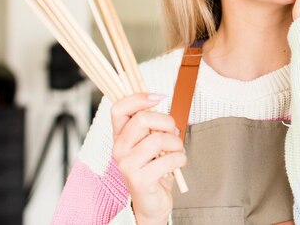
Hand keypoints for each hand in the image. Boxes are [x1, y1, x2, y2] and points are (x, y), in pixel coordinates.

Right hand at [111, 93, 186, 224]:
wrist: (152, 201)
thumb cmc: (154, 167)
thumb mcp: (151, 140)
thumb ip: (152, 123)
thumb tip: (159, 99)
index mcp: (120, 136)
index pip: (118, 108)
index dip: (139, 97)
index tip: (159, 97)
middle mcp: (118, 149)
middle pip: (142, 119)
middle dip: (167, 122)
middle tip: (173, 133)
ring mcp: (126, 165)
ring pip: (158, 139)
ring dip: (176, 143)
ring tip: (176, 151)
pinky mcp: (139, 180)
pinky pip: (168, 159)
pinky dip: (180, 159)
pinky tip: (177, 164)